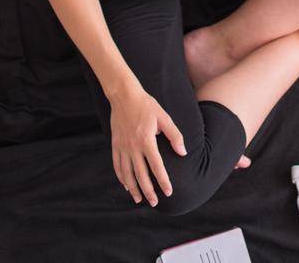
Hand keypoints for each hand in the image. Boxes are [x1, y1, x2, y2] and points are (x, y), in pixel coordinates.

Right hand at [107, 81, 186, 206]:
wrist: (124, 95)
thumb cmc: (146, 105)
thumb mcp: (164, 117)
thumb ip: (174, 135)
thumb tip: (183, 152)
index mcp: (147, 141)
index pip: (157, 166)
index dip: (163, 181)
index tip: (169, 192)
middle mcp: (133, 147)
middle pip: (141, 175)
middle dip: (148, 191)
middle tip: (154, 203)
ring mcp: (122, 147)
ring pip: (127, 174)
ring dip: (133, 188)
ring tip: (139, 199)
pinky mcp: (115, 144)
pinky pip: (117, 165)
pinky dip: (121, 177)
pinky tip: (126, 184)